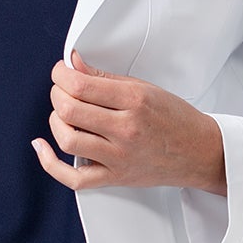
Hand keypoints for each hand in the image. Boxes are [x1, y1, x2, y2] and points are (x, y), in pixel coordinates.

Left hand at [32, 49, 227, 193]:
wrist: (199, 152)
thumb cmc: (175, 119)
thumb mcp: (144, 88)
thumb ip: (104, 78)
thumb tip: (74, 65)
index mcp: (134, 100)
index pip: (81, 84)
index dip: (61, 74)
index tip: (61, 72)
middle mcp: (126, 129)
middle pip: (69, 110)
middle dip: (57, 94)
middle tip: (61, 90)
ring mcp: (119, 156)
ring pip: (67, 139)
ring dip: (56, 122)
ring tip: (63, 114)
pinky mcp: (115, 178)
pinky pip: (73, 178)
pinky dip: (50, 163)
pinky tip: (43, 147)